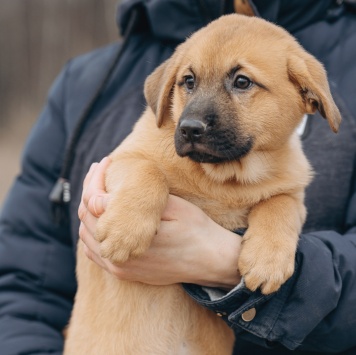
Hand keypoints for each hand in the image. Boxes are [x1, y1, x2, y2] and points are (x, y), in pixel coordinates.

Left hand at [78, 157, 241, 288]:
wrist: (210, 260)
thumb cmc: (195, 228)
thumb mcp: (172, 207)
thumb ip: (137, 203)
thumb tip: (103, 196)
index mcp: (129, 236)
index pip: (95, 205)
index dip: (96, 181)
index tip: (104, 164)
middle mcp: (119, 256)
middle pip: (87, 220)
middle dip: (89, 192)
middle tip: (98, 172)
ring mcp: (121, 267)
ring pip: (87, 238)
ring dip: (89, 213)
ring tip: (99, 191)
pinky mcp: (126, 273)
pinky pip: (96, 254)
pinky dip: (93, 234)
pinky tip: (102, 219)